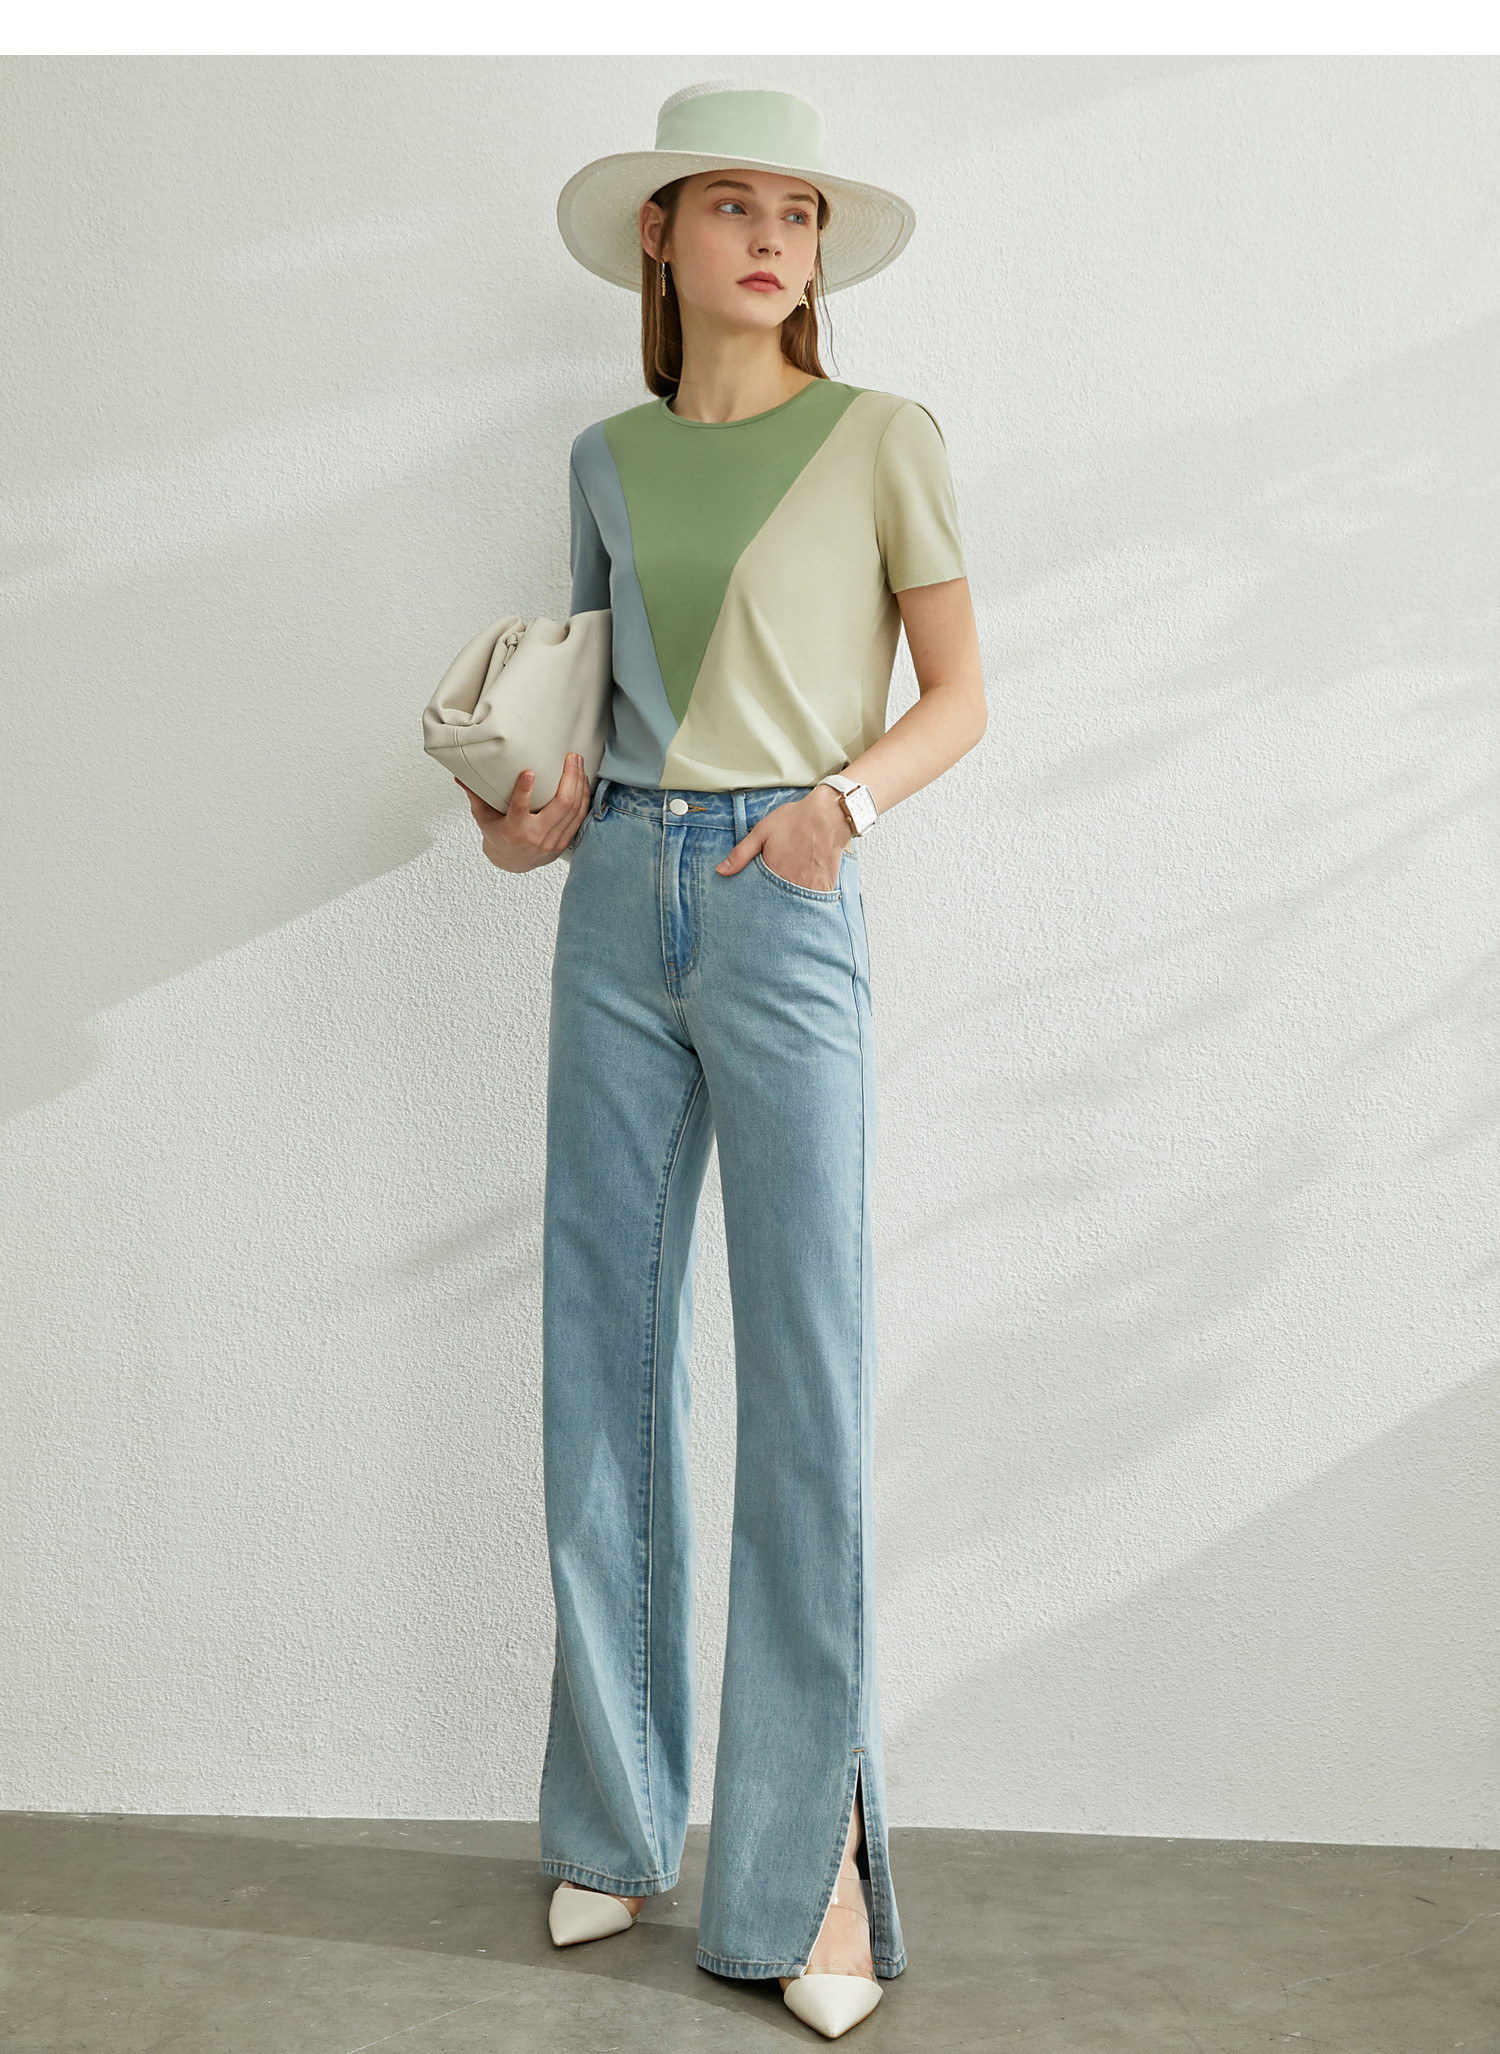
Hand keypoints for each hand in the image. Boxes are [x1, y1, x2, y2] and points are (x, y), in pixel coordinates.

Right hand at [456, 755, 591, 872]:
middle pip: (561, 805)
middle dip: (569, 777)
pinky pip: (580, 817)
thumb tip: (459, 775)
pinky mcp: (564, 841)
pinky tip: (582, 780)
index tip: (529, 772)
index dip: (524, 791)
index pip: (519, 810)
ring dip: (579, 783)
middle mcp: (536, 837)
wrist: (511, 863)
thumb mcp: (483, 817)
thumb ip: (475, 795)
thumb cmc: (497, 836)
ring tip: (578, 763)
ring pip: (575, 809)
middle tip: (571, 757)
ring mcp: (553, 841)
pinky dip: (583, 797)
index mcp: (513, 830)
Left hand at [715, 785, 849, 890]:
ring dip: (789, 902)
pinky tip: (803, 891)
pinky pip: (814, 902)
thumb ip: (741, 854)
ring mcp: (809, 888)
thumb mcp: (762, 832)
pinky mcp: (825, 887)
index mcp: (772, 873)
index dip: (755, 898)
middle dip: (772, 903)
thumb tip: (720, 871)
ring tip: (786, 895)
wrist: (829, 815)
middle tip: (772, 897)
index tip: (752, 902)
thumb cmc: (794, 820)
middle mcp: (790, 884)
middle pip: (776, 903)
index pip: (758, 896)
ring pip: (794, 905)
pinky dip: (807, 900)